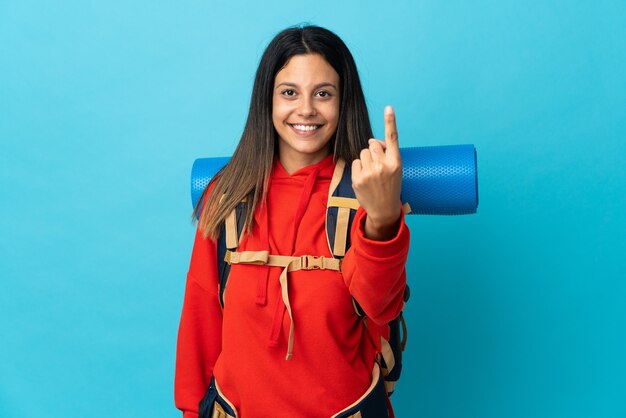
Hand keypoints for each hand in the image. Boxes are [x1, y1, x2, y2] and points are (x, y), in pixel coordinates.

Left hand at [352, 106, 402, 240]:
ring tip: (372, 173)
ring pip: (363, 152)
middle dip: (373, 151)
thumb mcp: (394, 169)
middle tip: (378, 166)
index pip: (392, 138)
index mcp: (396, 162)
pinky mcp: (358, 178)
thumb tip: (372, 140)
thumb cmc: (390, 186)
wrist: (384, 209)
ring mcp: (370, 172)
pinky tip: (365, 178)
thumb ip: (385, 153)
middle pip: (372, 144)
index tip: (389, 107)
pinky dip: (358, 168)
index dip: (390, 121)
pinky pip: (355, 162)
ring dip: (366, 159)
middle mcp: (384, 166)